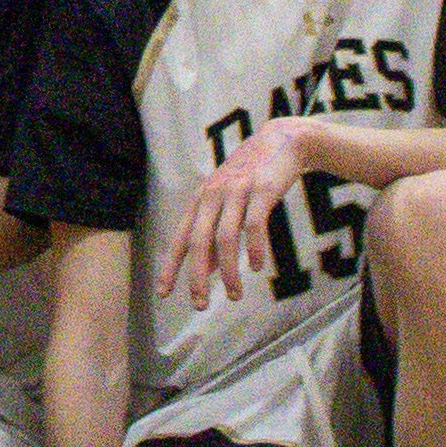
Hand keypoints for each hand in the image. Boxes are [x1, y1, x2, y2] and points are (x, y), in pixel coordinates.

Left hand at [158, 117, 314, 310]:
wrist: (282, 141)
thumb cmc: (252, 177)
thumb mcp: (227, 201)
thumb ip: (215, 232)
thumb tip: (207, 269)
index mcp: (201, 200)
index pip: (180, 238)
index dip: (170, 267)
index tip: (163, 293)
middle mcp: (213, 195)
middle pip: (198, 242)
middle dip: (196, 277)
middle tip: (199, 305)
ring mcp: (237, 191)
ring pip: (225, 238)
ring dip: (229, 271)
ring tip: (233, 295)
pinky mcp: (262, 190)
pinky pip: (254, 225)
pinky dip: (255, 249)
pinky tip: (257, 267)